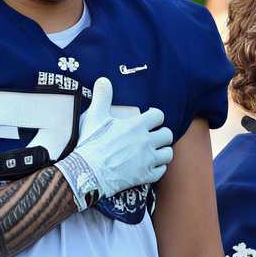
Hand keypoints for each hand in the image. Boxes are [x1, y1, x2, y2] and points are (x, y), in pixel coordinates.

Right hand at [59, 77, 172, 201]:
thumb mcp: (95, 116)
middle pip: (167, 134)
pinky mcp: (144, 176)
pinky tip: (150, 166)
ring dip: (162, 152)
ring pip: (168, 154)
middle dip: (162, 134)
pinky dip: (158, 169)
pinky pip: (161, 171)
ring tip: (155, 151)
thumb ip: (102, 97)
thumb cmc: (91, 143)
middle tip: (153, 136)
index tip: (150, 118)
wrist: (87, 172)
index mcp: (136, 126)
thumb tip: (103, 80)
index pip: (159, 116)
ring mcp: (147, 160)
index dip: (155, 116)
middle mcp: (146, 142)